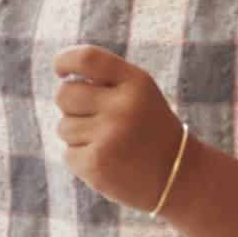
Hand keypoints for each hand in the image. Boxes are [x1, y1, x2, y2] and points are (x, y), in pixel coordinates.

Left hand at [52, 46, 190, 209]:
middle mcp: (122, 107)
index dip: (66, 60)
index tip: (60, 69)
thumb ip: (106, 80)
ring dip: (79, 136)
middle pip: (65, 94)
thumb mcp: (140, 95)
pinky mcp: (96, 165)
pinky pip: (68, 154)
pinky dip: (82, 160)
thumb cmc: (149, 129)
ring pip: (63, 127)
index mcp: (136, 83)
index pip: (87, 59)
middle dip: (70, 106)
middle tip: (93, 118)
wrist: (178, 177)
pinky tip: (107, 162)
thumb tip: (62, 80)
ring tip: (109, 144)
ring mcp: (108, 137)